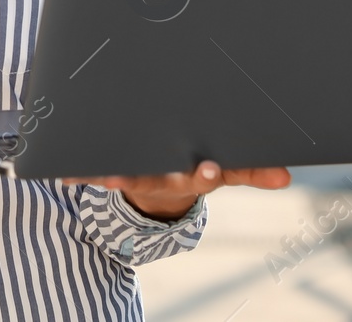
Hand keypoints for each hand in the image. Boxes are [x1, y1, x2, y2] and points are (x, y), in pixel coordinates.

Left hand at [62, 162, 290, 220]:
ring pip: (129, 177)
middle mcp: (168, 178)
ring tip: (103, 177)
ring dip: (114, 178)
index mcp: (196, 173)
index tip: (210, 168)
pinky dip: (82, 173)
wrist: (165, 187)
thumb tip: (287, 177)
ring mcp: (142, 177)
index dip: (208, 172)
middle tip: (135, 173)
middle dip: (151, 175)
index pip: (207, 175)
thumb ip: (253, 170)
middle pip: (164, 178)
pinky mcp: (119, 174)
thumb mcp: (228, 168)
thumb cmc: (199, 165)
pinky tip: (64, 171)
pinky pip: (99, 173)